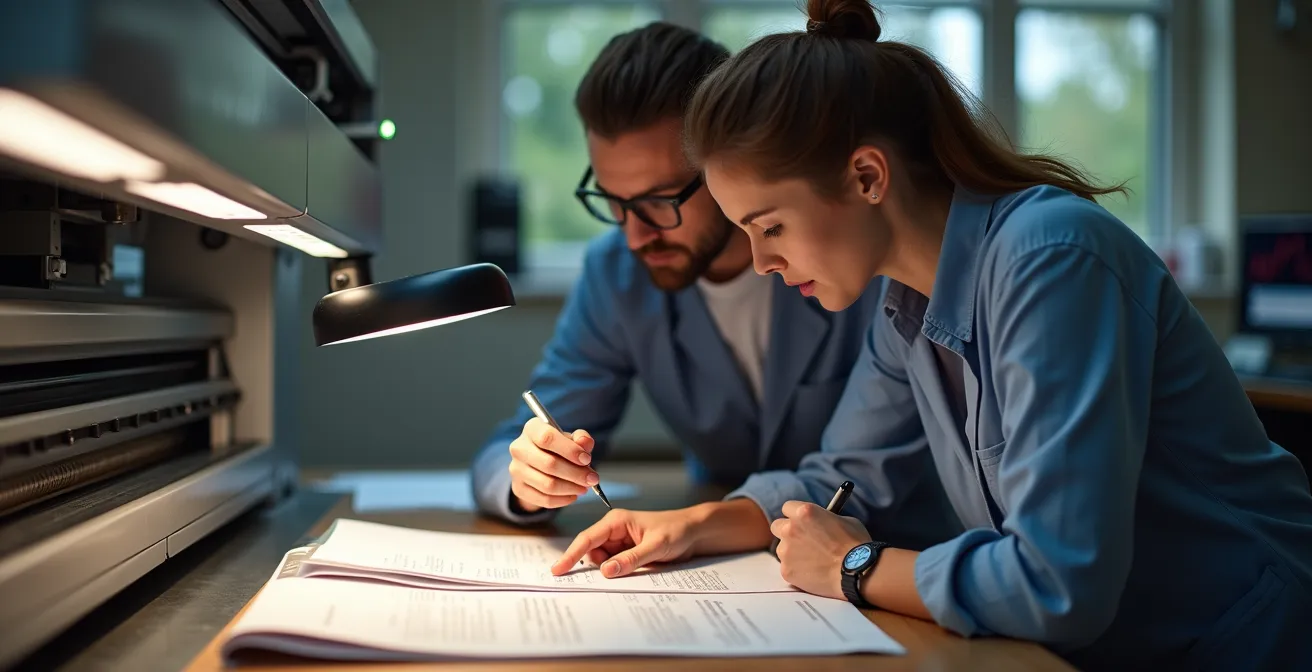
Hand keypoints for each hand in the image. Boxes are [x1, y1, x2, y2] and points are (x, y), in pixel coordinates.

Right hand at [508, 417, 597, 512]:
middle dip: (576, 474)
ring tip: (584, 487)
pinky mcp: (518, 488)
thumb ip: (581, 439)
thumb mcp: (571, 438)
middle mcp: (519, 448)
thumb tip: (585, 443)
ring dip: (571, 488)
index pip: (547, 438)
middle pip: (549, 464)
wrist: (538, 464)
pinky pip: (544, 499)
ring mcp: (516, 470)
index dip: (569, 450)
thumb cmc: (558, 448)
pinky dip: (563, 500)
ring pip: (547, 485)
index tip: (587, 459)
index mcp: (532, 429)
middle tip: (593, 478)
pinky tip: (573, 495)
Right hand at [551, 500, 776, 577]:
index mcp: (616, 521)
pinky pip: (614, 566)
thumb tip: (606, 571)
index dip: (571, 554)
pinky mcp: (626, 554)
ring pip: (602, 562)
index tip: (558, 570)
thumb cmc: (677, 531)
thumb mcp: (656, 546)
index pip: (587, 539)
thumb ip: (631, 559)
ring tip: (637, 566)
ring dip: (611, 570)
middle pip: (592, 553)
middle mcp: (614, 531)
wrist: (695, 533)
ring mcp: (620, 543)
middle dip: (597, 566)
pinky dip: (619, 572)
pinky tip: (634, 570)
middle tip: (617, 572)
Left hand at [770, 500, 871, 599]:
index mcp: (804, 512)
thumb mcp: (843, 520)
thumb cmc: (855, 545)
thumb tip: (821, 522)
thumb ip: (825, 518)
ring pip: (782, 549)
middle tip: (801, 540)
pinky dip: (797, 570)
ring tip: (813, 561)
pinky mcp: (786, 570)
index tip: (801, 522)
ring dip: (793, 552)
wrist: (857, 572)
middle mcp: (790, 529)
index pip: (787, 508)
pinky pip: (788, 567)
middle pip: (777, 526)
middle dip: (787, 531)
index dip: (795, 515)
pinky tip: (813, 573)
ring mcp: (786, 551)